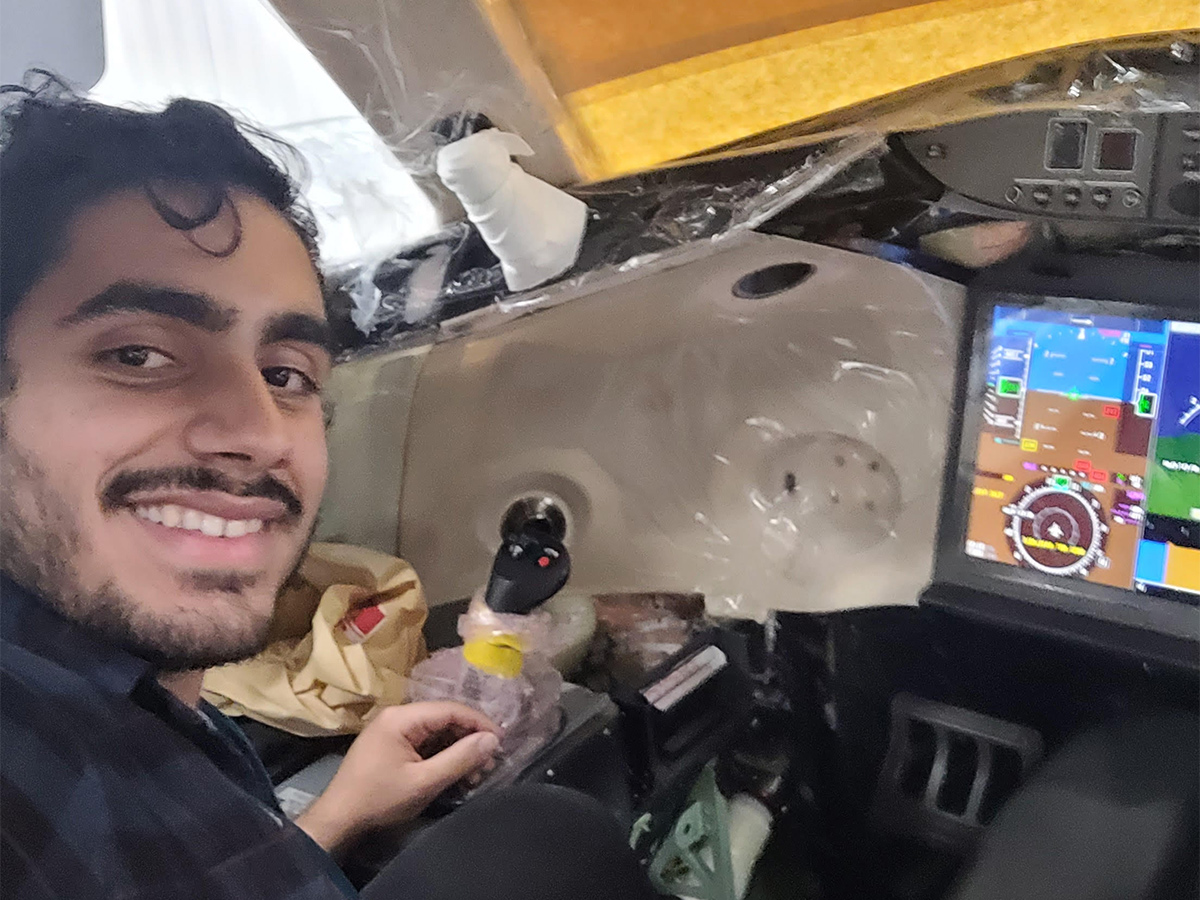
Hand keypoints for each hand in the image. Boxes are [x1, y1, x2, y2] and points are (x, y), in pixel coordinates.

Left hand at [296, 702, 500, 854]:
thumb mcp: (424, 782)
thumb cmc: (379, 800)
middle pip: (444, 719)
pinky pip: (424, 744)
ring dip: (458, 751)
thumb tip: (492, 740)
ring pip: (436, 732)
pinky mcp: (391, 746)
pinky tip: (455, 774)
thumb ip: (459, 759)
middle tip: (488, 765)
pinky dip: (442, 757)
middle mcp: (397, 716)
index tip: (501, 743)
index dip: (479, 724)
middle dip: (469, 740)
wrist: (337, 822)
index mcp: (402, 718)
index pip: (450, 709)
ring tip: (474, 774)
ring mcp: (392, 731)